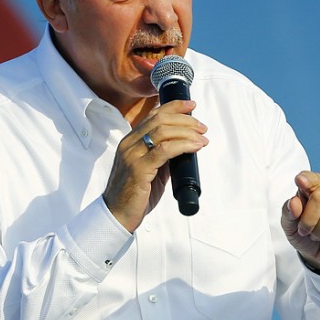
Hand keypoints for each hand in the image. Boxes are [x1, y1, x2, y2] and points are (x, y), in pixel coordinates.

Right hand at [103, 99, 208, 231]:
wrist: (117, 214)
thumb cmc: (134, 194)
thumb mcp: (150, 170)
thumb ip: (162, 156)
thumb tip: (183, 147)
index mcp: (130, 142)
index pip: (152, 116)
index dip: (173, 107)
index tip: (191, 106)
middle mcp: (129, 145)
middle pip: (160, 120)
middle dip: (185, 120)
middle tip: (202, 128)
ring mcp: (132, 156)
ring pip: (163, 131)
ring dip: (187, 132)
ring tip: (202, 138)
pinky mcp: (139, 169)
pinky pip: (164, 150)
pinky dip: (183, 145)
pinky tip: (195, 146)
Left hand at [281, 171, 319, 274]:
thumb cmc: (304, 234)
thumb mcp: (289, 225)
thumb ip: (288, 213)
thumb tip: (294, 202)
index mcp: (313, 186)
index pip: (310, 177)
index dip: (306, 179)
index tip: (300, 181)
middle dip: (308, 219)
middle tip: (303, 231)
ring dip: (318, 231)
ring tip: (316, 235)